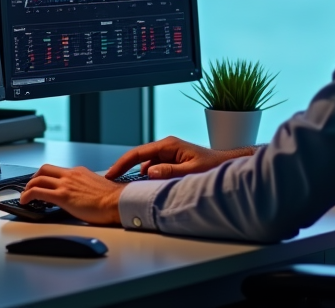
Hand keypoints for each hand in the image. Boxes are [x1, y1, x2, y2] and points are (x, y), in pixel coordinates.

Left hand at [21, 164, 124, 224]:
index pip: (58, 171)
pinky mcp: (62, 196)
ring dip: (28, 186)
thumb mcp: (97, 186)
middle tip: (30, 186)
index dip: (47, 177)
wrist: (118, 202)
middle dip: (34, 177)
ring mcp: (66, 184)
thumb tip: (83, 195)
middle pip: (45, 169)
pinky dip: (27, 195)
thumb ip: (86, 187)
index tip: (43, 183)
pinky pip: (38, 192)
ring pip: (38, 179)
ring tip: (25, 195)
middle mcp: (71, 175)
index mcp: (80, 172)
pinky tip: (25, 201)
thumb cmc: (112, 198)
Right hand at [105, 136, 255, 180]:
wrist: (225, 165)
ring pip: (145, 165)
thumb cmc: (212, 167)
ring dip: (136, 175)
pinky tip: (143, 188)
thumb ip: (170, 172)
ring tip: (124, 188)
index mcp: (169, 145)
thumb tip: (149, 171)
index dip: (122, 163)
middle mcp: (166, 147)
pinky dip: (146, 178)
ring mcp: (167, 154)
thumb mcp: (191, 171)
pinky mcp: (170, 161)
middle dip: (124, 169)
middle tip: (110, 183)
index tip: (109, 174)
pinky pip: (153, 169)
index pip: (138, 152)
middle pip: (138, 157)